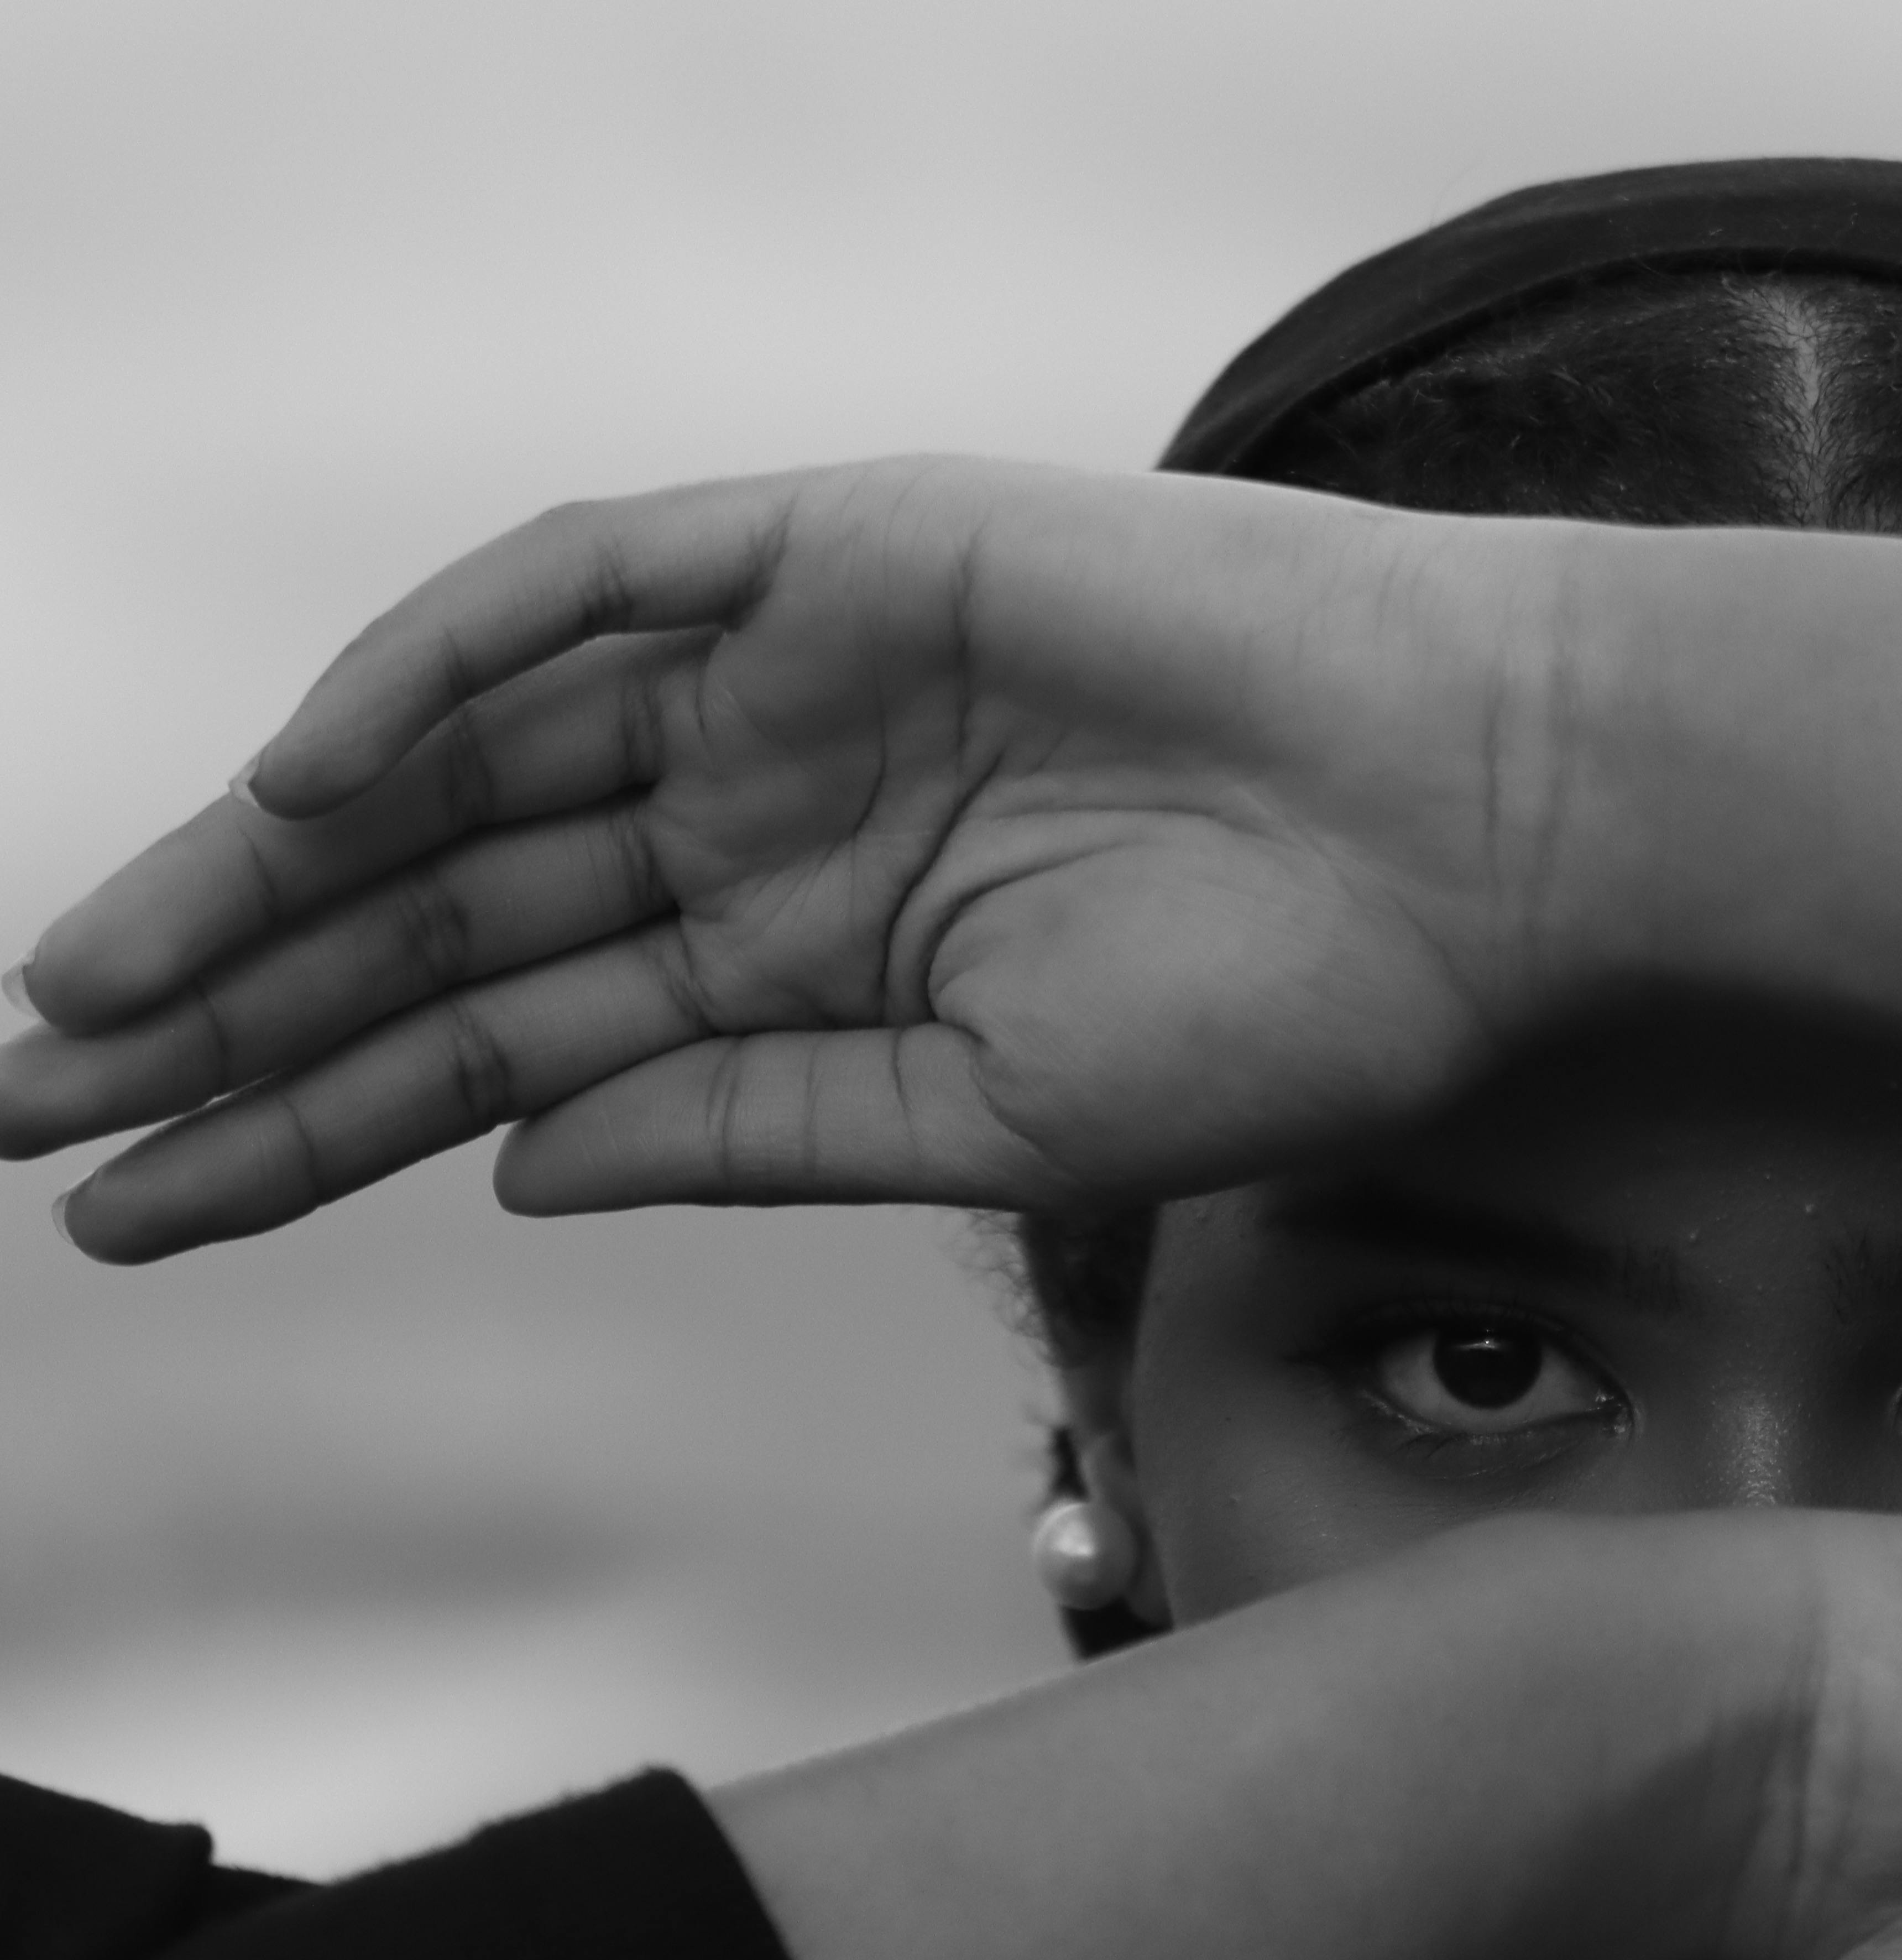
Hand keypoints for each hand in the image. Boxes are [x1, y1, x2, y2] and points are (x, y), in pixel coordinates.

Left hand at [2, 459, 1576, 1257]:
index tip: (128, 1206)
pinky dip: (438, 666)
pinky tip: (305, 784)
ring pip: (462, 761)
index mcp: (810, 970)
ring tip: (86, 986)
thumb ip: (750, 1132)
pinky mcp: (839, 546)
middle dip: (230, 1008)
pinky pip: (586, 584)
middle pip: (438, 913)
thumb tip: (514, 1170)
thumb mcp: (995, 1126)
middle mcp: (766, 819)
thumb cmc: (1304, 997)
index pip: (497, 1056)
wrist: (1490, 832)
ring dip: (272, 871)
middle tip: (24, 1103)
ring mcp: (791, 678)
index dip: (304, 1127)